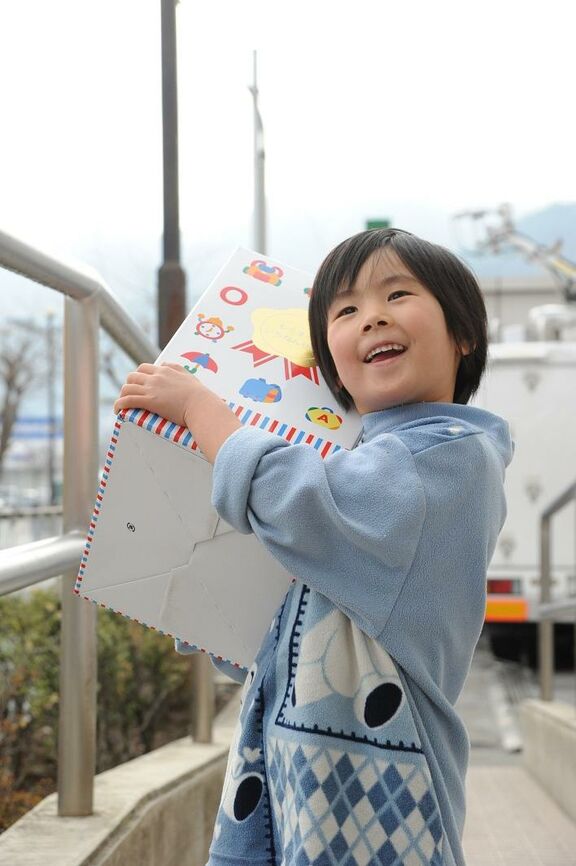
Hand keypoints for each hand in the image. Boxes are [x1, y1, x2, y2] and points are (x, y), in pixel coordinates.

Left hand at [113, 362, 241, 462]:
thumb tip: (182, 375)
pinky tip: (118, 411)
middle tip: (130, 395)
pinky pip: (128, 400)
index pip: (147, 367)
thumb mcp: (193, 380)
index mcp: (168, 370)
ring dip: (123, 394)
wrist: (203, 406)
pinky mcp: (149, 400)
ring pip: (128, 386)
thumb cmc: (202, 398)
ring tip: (122, 404)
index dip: (140, 376)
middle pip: (134, 374)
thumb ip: (184, 375)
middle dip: (130, 384)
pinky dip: (119, 405)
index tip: (140, 384)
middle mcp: (158, 375)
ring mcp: (153, 387)